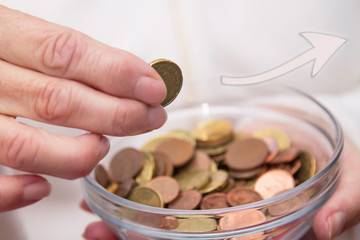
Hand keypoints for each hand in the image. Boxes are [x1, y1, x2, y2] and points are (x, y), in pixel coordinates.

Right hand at [0, 5, 165, 211]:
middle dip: (116, 113)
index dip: (115, 72)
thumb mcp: (19, 39)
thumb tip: (132, 79)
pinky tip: (44, 187)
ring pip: (25, 147)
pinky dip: (18, 191)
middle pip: (56, 100)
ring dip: (77, 153)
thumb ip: (65, 59)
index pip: (62, 53)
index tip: (153, 88)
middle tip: (149, 117)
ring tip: (102, 146)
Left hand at [81, 140, 359, 239]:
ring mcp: (216, 194)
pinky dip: (141, 179)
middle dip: (138, 238)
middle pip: (182, 236)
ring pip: (168, 212)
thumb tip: (329, 227)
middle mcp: (231, 218)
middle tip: (99, 231)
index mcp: (257, 227)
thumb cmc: (335, 164)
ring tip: (94, 212)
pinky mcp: (206, 166)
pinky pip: (171, 177)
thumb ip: (345, 203)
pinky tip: (116, 177)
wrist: (319, 139)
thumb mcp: (350, 182)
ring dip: (130, 213)